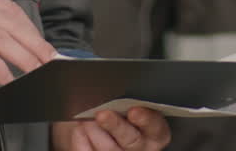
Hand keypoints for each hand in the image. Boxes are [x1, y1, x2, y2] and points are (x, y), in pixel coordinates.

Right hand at [0, 0, 54, 85]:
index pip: (10, 8)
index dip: (29, 28)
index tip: (41, 43)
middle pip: (13, 23)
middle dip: (35, 43)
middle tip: (51, 60)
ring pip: (4, 40)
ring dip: (25, 58)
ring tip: (38, 73)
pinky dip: (0, 70)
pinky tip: (8, 81)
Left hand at [51, 108, 170, 150]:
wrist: (102, 127)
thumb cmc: (120, 111)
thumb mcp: (130, 102)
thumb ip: (128, 99)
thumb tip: (115, 89)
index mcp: (155, 132)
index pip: (156, 126)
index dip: (146, 118)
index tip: (134, 111)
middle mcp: (141, 148)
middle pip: (131, 140)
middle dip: (115, 125)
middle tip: (102, 114)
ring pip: (108, 149)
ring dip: (93, 130)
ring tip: (85, 118)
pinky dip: (81, 140)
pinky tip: (80, 129)